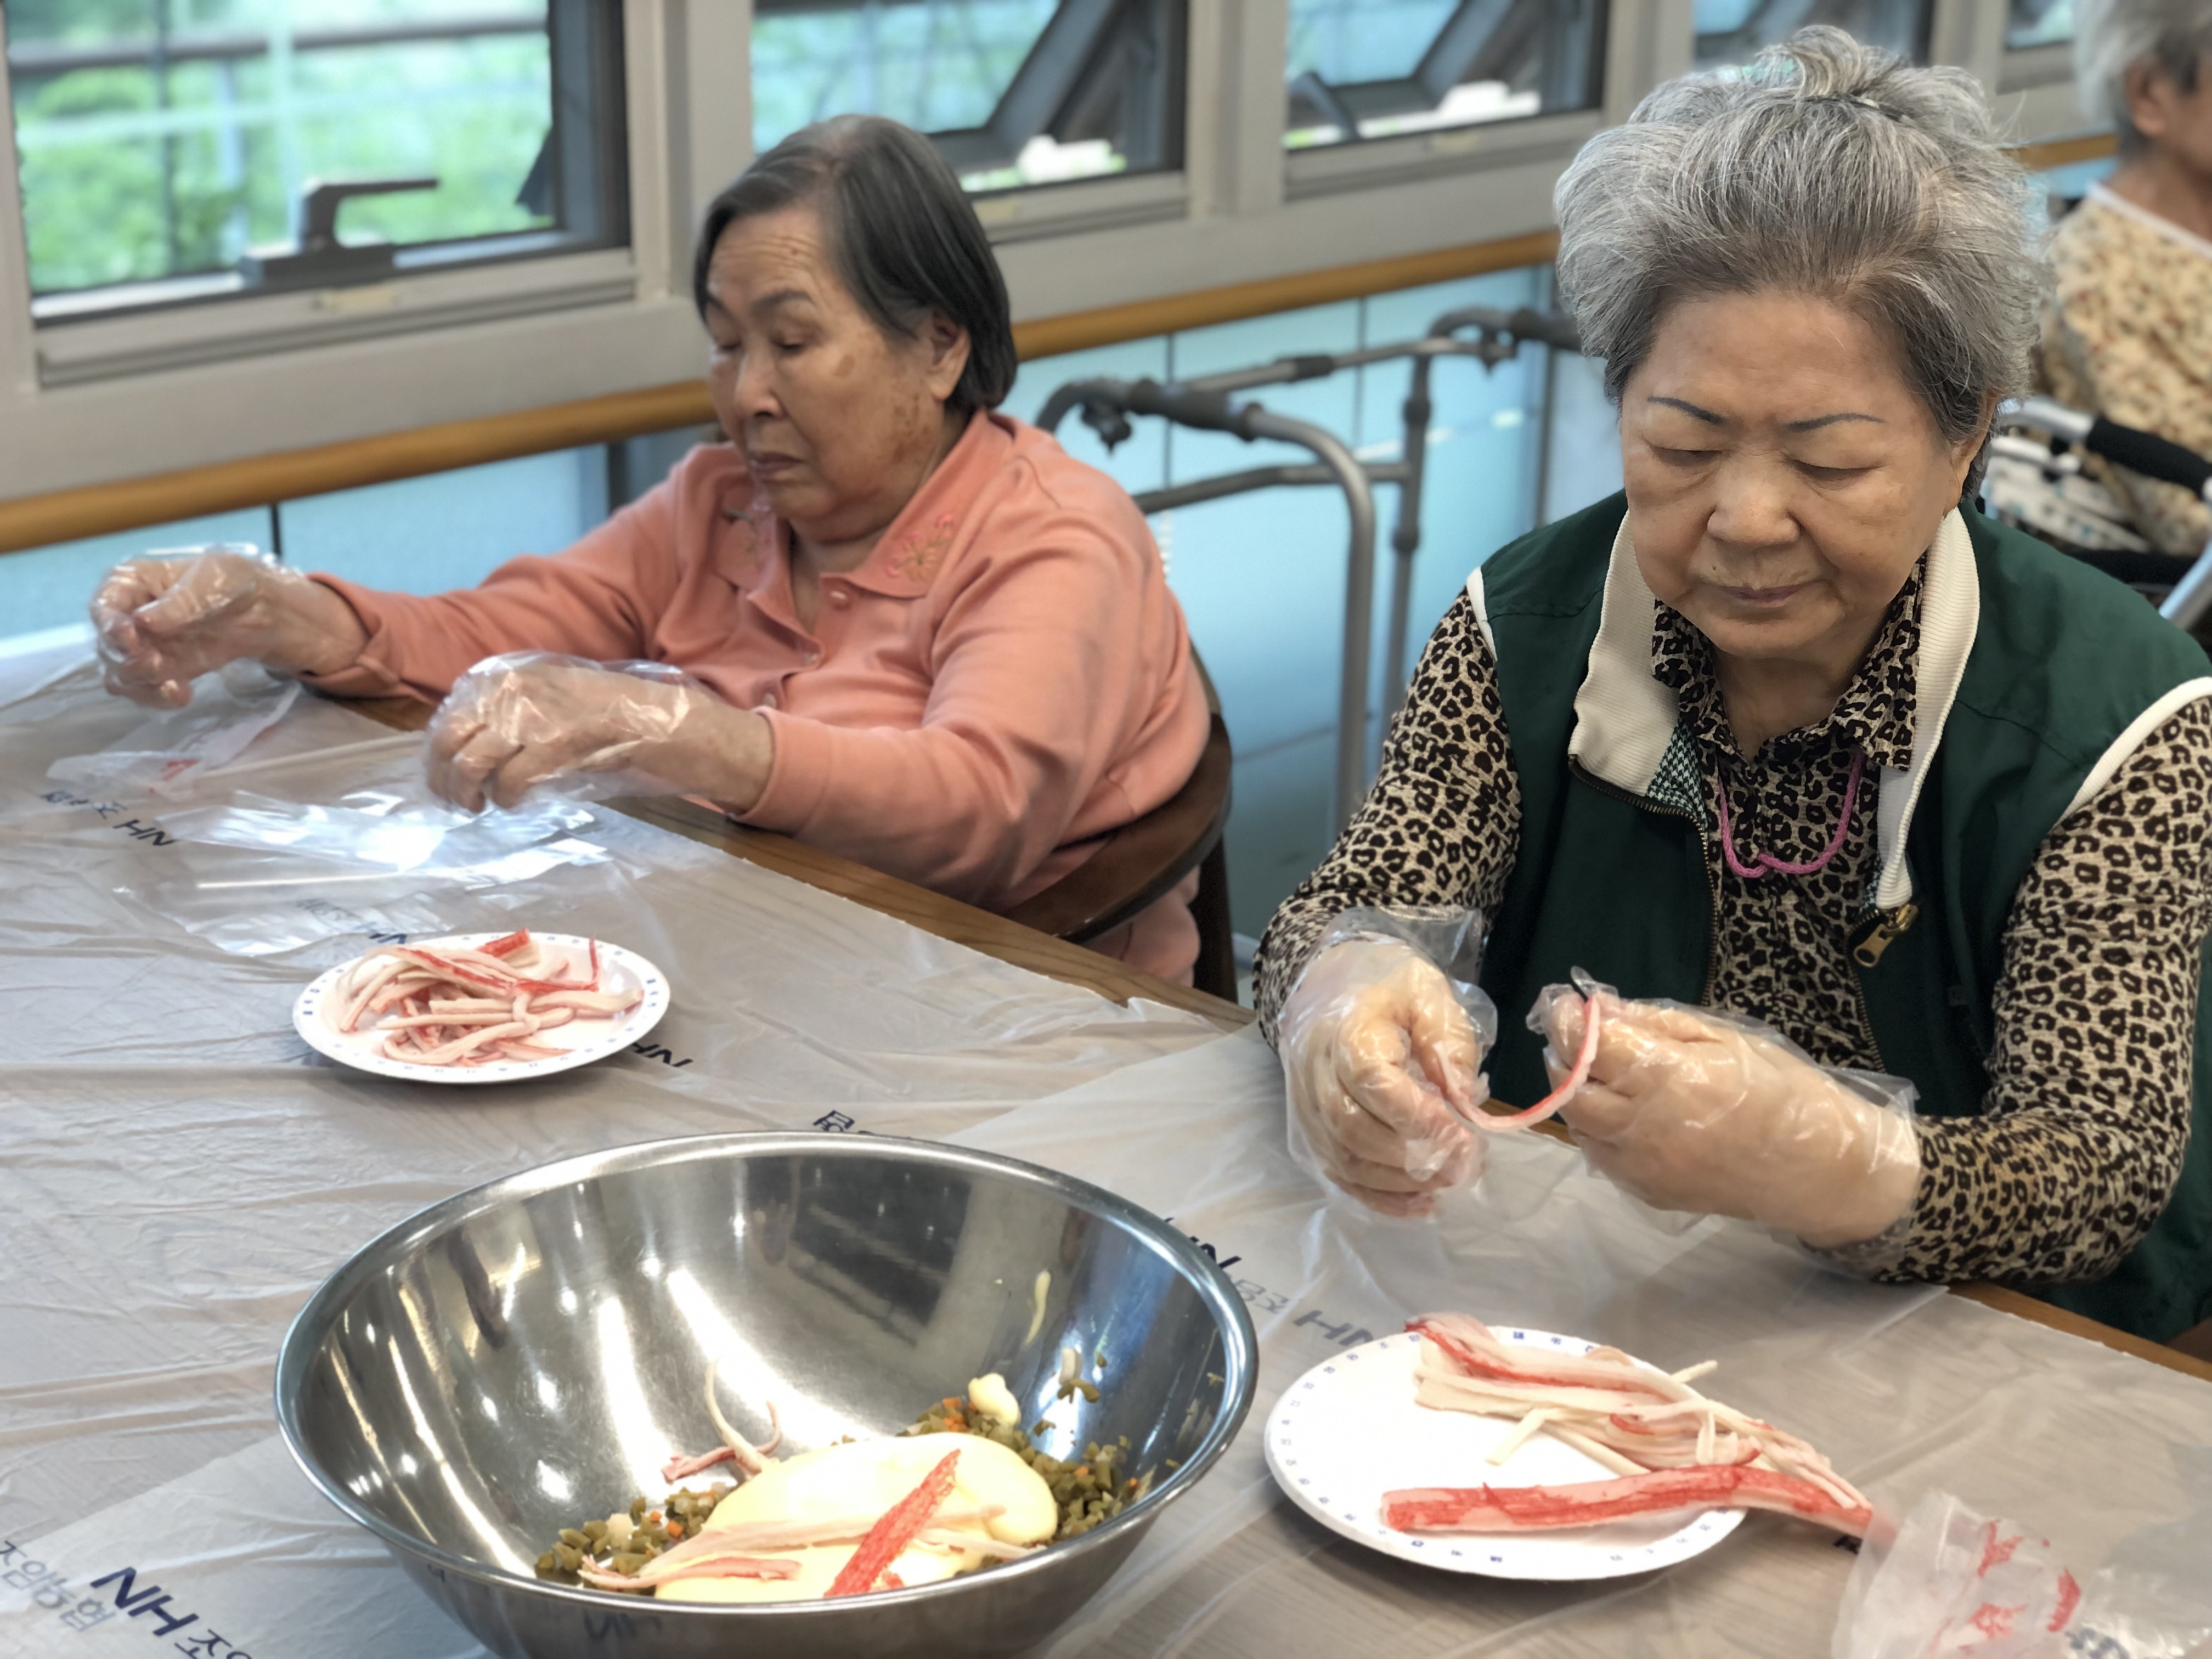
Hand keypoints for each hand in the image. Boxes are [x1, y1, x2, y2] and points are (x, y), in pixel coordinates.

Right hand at [90, 548, 366, 707]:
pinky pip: (143, 690)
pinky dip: (156, 697)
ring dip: (142, 686)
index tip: (129, 638)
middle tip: (155, 665)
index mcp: (133, 582)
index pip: (104, 605)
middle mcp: (128, 615)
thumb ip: (178, 602)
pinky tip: (181, 696)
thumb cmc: (231, 582)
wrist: (262, 611)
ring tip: (177, 690)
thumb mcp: (210, 580)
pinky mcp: (159, 670)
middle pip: (108, 645)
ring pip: (120, 673)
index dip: (109, 625)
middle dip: (128, 660)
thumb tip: (144, 621)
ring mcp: (141, 646)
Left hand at [424, 652, 772, 812]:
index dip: (437, 751)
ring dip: (466, 792)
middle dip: (443, 776)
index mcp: (510, 672)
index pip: (449, 712)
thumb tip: (463, 748)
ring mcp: (536, 711)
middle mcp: (516, 686)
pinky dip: (505, 797)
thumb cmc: (609, 716)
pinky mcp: (557, 741)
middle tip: (456, 801)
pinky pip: (509, 779)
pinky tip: (514, 803)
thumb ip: (507, 714)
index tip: (443, 776)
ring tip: (478, 807)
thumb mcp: (548, 701)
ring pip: (470, 760)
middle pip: (449, 736)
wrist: (664, 720)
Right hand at [1277, 939, 1486, 1216]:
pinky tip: (1418, 1203)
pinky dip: (1375, 1196)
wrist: (1325, 982)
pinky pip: (1335, 1172)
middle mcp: (1314, 1071)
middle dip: (1411, 1157)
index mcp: (1346, 1030)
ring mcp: (1305, 1104)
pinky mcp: (1307, 1127)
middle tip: (1464, 1165)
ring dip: (1397, 1183)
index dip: (1418, 1118)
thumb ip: (1448, 1040)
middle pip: (1352, 1129)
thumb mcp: (1427, 992)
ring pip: (1341, 1158)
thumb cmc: (1384, 986)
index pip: (1373, 1084)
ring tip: (1447, 1183)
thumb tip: (1465, 1100)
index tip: (1464, 1135)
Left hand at [1541, 994, 1919, 1247]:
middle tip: (1578, 1038)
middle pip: (1571, 1088)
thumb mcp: (1725, 1039)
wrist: (1817, 1168)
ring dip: (1577, 1093)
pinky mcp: (1646, 1191)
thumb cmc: (1780, 1090)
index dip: (1569, 1022)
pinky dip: (1597, 1128)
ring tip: (1601, 1073)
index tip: (1567, 1006)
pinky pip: (1600, 1154)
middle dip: (1565, 1056)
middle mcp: (1645, 1125)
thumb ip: (1656, 1023)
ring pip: (1579, 1123)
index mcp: (1668, 1078)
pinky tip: (1620, 1112)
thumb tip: (1599, 1007)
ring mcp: (1642, 1165)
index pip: (1591, 1046)